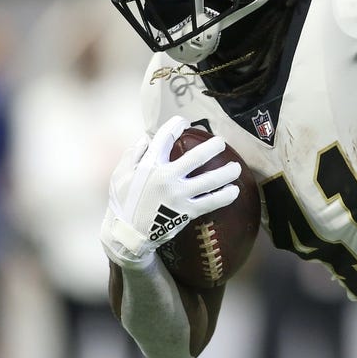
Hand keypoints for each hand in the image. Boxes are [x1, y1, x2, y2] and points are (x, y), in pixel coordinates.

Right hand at [101, 116, 239, 266]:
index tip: (184, 122)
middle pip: (196, 157)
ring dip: (226, 172)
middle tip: (221, 143)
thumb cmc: (123, 203)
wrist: (128, 235)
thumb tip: (146, 138)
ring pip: (209, 180)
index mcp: (149, 166)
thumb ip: (132, 155)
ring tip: (236, 167)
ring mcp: (179, 196)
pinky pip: (211, 202)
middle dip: (212, 147)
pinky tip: (234, 191)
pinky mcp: (186, 212)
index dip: (176, 125)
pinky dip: (224, 196)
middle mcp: (166, 178)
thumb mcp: (120, 175)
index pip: (165, 138)